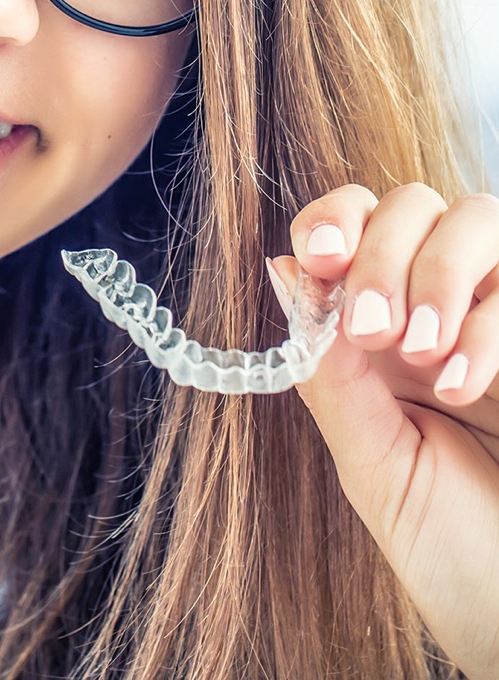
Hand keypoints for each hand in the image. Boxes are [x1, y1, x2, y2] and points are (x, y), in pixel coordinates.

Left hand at [270, 182, 498, 678]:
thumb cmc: (453, 553)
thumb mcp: (372, 463)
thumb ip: (331, 374)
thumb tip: (281, 271)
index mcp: (381, 330)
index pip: (353, 225)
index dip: (333, 221)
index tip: (317, 257)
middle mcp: (443, 309)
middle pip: (413, 205)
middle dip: (383, 251)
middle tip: (372, 328)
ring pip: (478, 219)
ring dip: (439, 273)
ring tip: (422, 356)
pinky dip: (489, 323)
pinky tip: (465, 384)